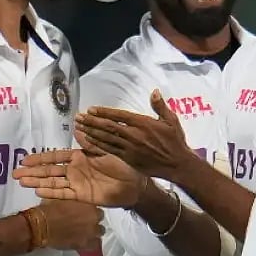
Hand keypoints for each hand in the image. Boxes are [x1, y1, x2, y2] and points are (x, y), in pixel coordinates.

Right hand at [13, 148, 146, 208]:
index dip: (40, 158)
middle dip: (32, 171)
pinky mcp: (82, 195)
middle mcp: (75, 170)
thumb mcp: (106, 149)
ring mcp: (77, 183)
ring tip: (21, 182)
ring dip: (37, 181)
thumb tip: (76, 127)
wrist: (135, 184)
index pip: (55, 157)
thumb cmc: (123, 164)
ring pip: (53, 182)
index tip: (24, 159)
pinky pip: (64, 194)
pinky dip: (52, 192)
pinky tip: (38, 190)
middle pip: (49, 170)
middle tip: (14, 173)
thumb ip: (90, 142)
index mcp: (80, 156)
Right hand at [36, 198, 104, 250]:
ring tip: (83, 234)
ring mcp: (90, 234)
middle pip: (100, 223)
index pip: (98, 211)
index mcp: (90, 208)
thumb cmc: (50, 210)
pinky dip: (90, 244)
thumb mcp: (64, 199)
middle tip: (84, 225)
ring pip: (99, 234)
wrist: (41, 226)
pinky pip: (94, 246)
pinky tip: (82, 242)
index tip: (85, 216)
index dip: (91, 214)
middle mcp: (94, 221)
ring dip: (93, 234)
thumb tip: (75, 205)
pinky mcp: (84, 245)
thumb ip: (75, 203)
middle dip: (93, 224)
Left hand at [76, 90, 198, 181]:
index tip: (91, 109)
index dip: (103, 113)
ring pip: (106, 139)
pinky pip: (109, 150)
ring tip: (79, 127)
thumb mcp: (171, 120)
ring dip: (91, 132)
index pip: (118, 116)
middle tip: (78, 117)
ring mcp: (129, 148)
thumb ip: (160, 106)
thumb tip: (154, 92)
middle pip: (108, 127)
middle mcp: (133, 135)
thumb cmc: (175, 141)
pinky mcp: (128, 159)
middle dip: (91, 122)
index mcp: (143, 123)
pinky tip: (88, 141)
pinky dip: (97, 145)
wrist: (178, 164)